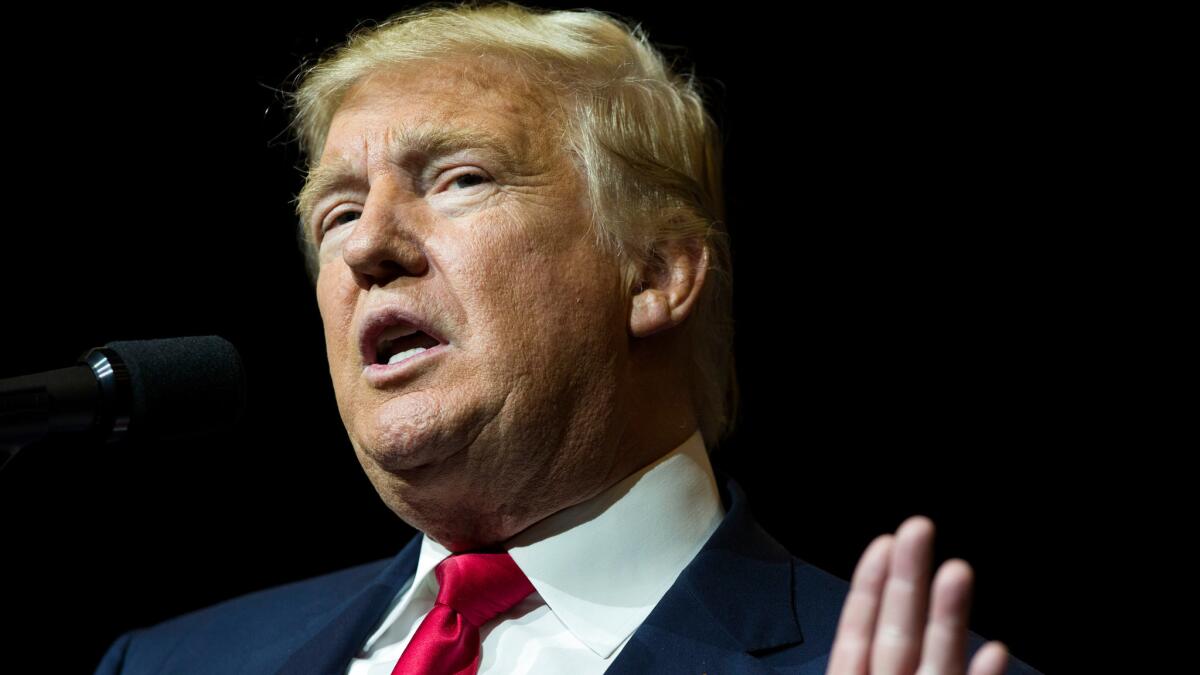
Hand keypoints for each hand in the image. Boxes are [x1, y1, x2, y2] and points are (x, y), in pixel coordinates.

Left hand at [825, 516, 1009, 674]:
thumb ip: (845, 656)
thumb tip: (852, 612)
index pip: (859, 627)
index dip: (870, 584)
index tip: (885, 543)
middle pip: (900, 629)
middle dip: (907, 578)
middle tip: (918, 528)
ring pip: (938, 658)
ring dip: (948, 616)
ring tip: (957, 572)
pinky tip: (995, 649)